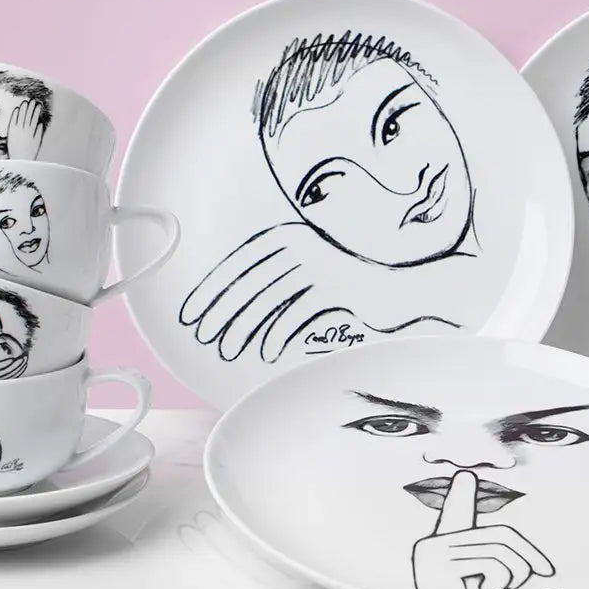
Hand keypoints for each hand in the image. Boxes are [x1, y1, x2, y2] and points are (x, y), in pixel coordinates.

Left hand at [6, 100, 44, 158]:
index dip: (37, 110)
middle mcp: (24, 129)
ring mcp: (17, 130)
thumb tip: (40, 123)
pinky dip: (15, 114)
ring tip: (25, 102)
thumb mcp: (37, 142)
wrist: (19, 159)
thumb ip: (39, 132)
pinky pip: (13, 120)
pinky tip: (17, 109)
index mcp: (32, 132)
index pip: (35, 118)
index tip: (39, 104)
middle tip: (33, 100)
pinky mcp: (10, 131)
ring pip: (21, 116)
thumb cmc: (29, 152)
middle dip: (31, 107)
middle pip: (28, 115)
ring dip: (23, 109)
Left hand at [180, 223, 463, 363]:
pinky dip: (278, 334)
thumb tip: (231, 309)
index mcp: (288, 236)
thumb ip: (275, 281)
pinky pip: (298, 312)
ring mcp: (320, 264)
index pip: (239, 264)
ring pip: (270, 298)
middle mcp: (301, 245)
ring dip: (244, 326)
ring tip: (226, 348)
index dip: (211, 289)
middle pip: (250, 282)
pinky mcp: (337, 285)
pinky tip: (265, 352)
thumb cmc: (348, 285)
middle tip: (200, 333)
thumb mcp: (306, 274)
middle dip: (220, 310)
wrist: (398, 289)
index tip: (190, 313)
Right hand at [411, 470, 553, 588]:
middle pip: (499, 536)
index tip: (465, 475)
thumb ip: (492, 552)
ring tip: (495, 588)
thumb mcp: (476, 575)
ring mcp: (437, 555)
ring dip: (512, 575)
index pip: (456, 510)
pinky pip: (490, 566)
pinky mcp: (442, 569)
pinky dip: (496, 584)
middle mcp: (438, 543)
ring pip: (500, 553)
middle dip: (528, 555)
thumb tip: (496, 524)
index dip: (462, 493)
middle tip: (542, 571)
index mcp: (446, 540)